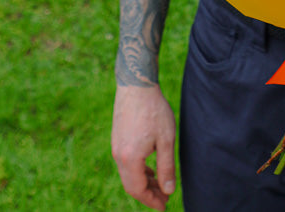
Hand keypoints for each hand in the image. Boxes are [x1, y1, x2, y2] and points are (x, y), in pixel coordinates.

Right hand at [112, 84, 176, 210]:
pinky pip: (126, 163)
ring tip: (159, 184)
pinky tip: (150, 168)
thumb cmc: (154, 110)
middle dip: (147, 194)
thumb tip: (168, 190)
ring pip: (128, 174)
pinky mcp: (117, 139)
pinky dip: (138, 171)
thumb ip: (167, 167)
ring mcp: (116, 147)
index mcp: (130, 159)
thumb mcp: (166, 140)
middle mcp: (119, 156)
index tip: (164, 206)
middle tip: (164, 198)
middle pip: (131, 185)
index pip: (138, 190)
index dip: (151, 200)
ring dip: (143, 182)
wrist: (136, 85)